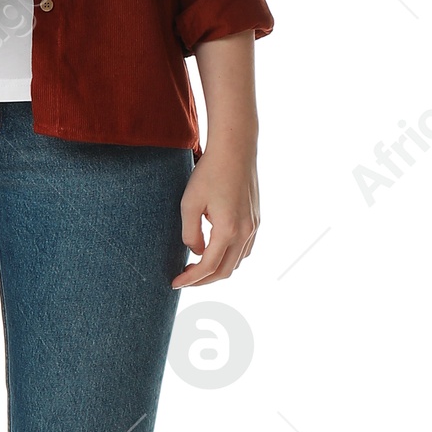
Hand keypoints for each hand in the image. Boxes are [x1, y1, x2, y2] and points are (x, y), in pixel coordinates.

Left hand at [173, 128, 258, 287]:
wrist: (236, 149)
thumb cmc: (209, 173)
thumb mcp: (189, 203)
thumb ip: (190, 233)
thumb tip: (195, 252)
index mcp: (228, 231)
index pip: (208, 267)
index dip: (190, 279)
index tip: (174, 283)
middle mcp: (245, 232)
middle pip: (225, 271)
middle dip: (203, 280)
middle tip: (184, 279)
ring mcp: (254, 226)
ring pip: (238, 262)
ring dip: (218, 269)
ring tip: (197, 267)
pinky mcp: (256, 219)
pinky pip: (245, 249)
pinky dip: (230, 257)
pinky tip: (216, 251)